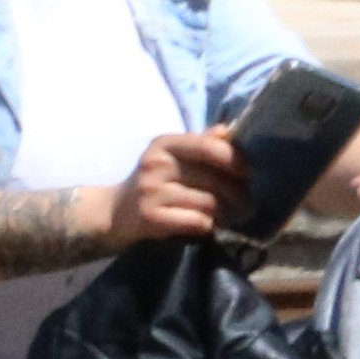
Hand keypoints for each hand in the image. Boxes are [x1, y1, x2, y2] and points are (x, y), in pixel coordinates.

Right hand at [108, 130, 236, 249]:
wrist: (113, 213)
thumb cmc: (153, 184)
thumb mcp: (173, 158)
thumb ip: (201, 145)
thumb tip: (227, 132)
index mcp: (164, 144)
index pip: (210, 146)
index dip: (236, 161)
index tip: (246, 174)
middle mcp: (156, 164)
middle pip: (216, 179)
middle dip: (239, 195)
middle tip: (244, 204)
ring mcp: (151, 191)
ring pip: (210, 203)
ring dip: (226, 214)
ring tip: (227, 216)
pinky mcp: (150, 217)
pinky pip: (198, 222)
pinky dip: (208, 226)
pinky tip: (206, 226)